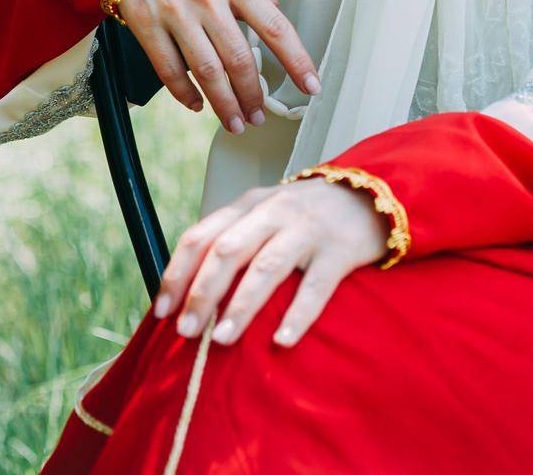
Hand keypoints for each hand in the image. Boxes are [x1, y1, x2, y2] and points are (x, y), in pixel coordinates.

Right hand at [113, 0, 320, 132]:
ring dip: (225, 105)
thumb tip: (275, 7)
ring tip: (235, 123)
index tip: (312, 87)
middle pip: (241, 59)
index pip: (275, 27)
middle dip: (253, 96)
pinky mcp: (145, 24)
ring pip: (208, 72)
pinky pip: (169, 71)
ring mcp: (176, 12)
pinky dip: (185, 94)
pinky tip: (196, 105)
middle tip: (259, 117)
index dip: (297, 61)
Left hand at [153, 177, 389, 346]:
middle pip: (228, 249)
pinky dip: (298, 313)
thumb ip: (234, 239)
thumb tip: (190, 290)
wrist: (370, 193)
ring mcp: (307, 229)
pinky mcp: (339, 249)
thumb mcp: (265, 214)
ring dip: (241, 304)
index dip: (178, 273)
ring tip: (222, 339)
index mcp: (249, 205)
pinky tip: (283, 340)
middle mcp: (274, 212)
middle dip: (202, 292)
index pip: (202, 235)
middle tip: (186, 333)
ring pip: (266, 266)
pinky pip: (315, 285)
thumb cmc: (306, 215)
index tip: (162, 311)